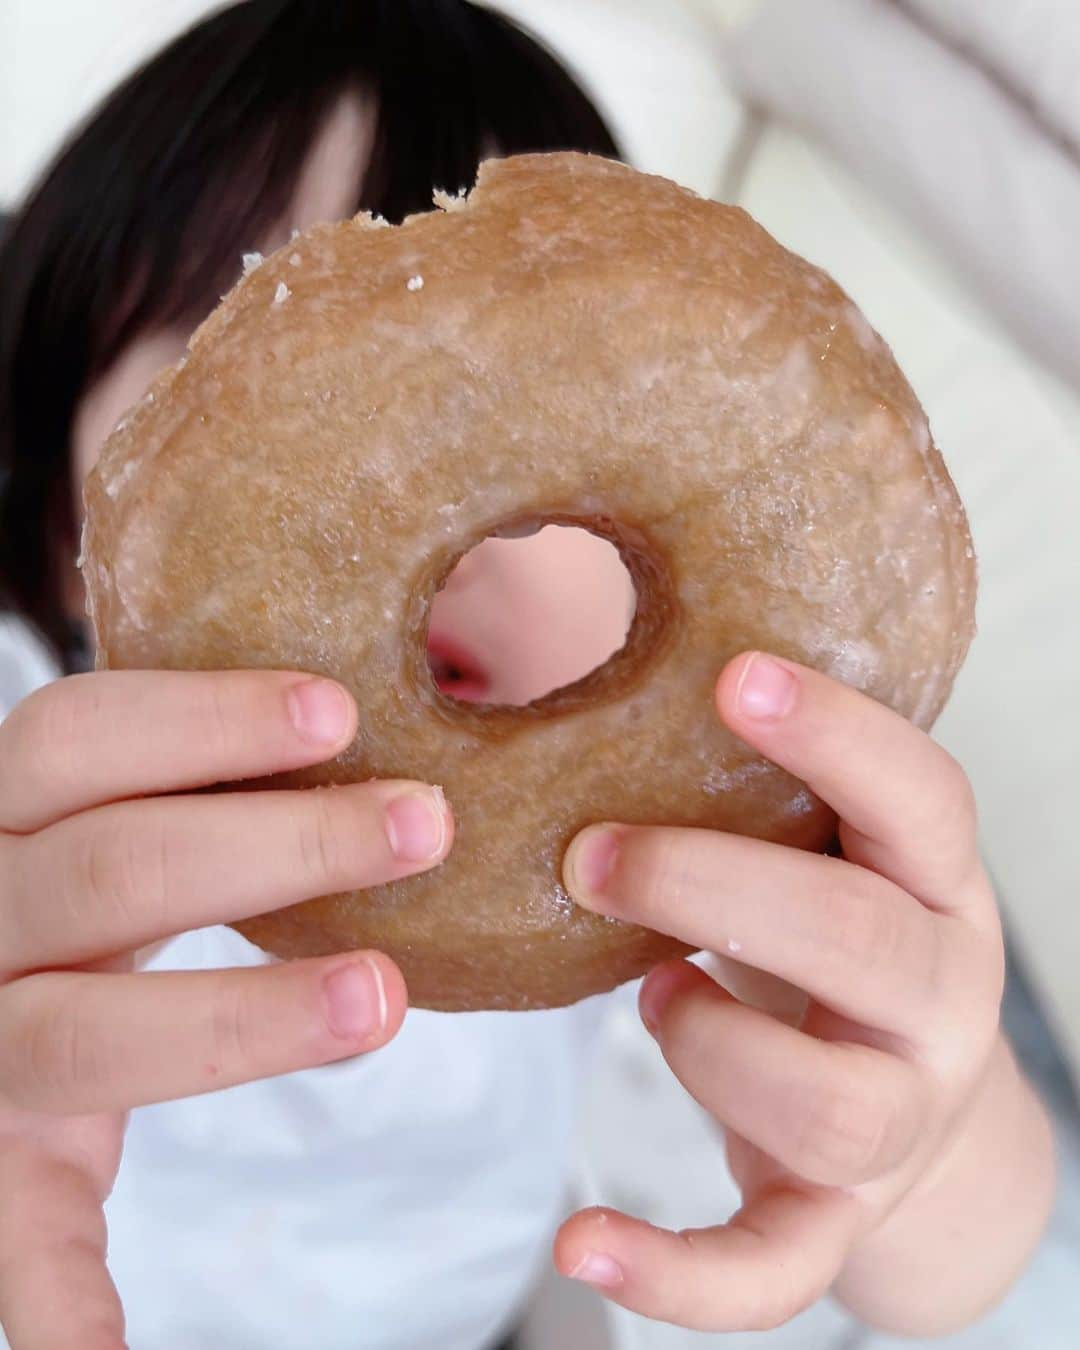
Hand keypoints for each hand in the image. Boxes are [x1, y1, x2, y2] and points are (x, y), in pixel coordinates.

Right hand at [0, 670, 451, 1349]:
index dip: (207, 719)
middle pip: (113, 870)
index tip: (343, 712)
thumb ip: (199, 776)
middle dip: (282, 845)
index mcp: (12, 814)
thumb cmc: (91, 882)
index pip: (81, 736)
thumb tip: (358, 699)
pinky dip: (60, 1300)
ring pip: (87, 1031)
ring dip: (243, 1018)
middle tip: (427, 825)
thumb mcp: (114, 814)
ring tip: (383, 1001)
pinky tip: (117, 1348)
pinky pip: (16, 1234)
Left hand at [556, 651, 1016, 1331]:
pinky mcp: (836, 1219)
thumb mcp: (820, 857)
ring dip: (710, 1044)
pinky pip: (773, 1271)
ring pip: (826, 1104)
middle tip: (591, 855)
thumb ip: (748, 793)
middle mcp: (940, 1003)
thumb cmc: (831, 944)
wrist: (910, 1111)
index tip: (731, 676)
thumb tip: (582, 675)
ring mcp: (898, 1120)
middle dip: (716, 889)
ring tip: (653, 992)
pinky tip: (579, 1243)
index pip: (920, 796)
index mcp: (935, 888)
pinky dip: (675, 1274)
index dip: (836, 734)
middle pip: (862, 945)